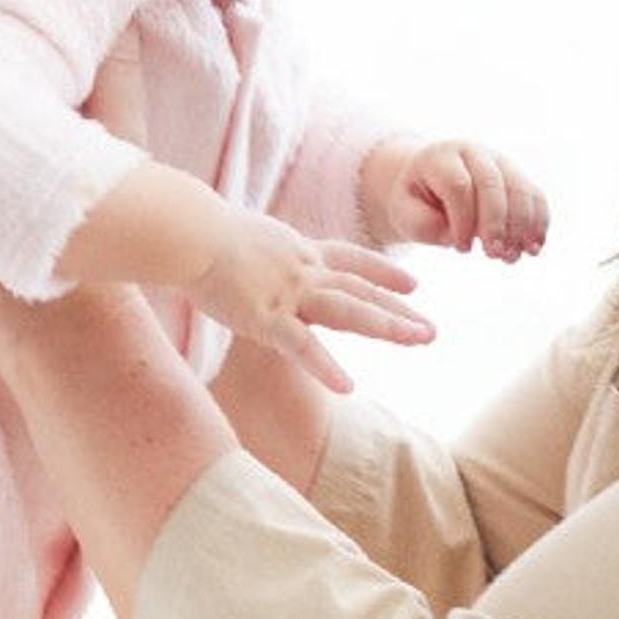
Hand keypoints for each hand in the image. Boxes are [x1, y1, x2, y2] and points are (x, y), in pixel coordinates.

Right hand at [194, 204, 435, 395]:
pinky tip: (348, 387)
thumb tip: (254, 256)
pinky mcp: (265, 317)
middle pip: (360, 290)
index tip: (414, 283)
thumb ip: (261, 251)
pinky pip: (301, 346)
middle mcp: (302, 270)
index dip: (384, 271)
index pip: (351, 259)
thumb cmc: (200, 231)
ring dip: (385, 325)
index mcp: (298, 250)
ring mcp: (287, 293)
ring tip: (418, 340)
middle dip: (399, 309)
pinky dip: (325, 367)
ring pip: (347, 310)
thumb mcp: (244, 236)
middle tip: (432, 329)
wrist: (187, 231)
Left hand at [381, 139, 550, 261]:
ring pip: (519, 188)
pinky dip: (538, 223)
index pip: (458, 185)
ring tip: (513, 257)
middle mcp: (472, 151)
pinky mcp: (517, 175)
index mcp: (439, 156)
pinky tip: (534, 248)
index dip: (463, 219)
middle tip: (492, 255)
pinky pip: (535, 196)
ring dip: (521, 227)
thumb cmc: (415, 201)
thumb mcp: (404, 212)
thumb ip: (424, 224)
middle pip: (492, 184)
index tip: (461, 249)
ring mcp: (499, 160)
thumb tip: (456, 236)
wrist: (429, 182)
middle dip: (496, 223)